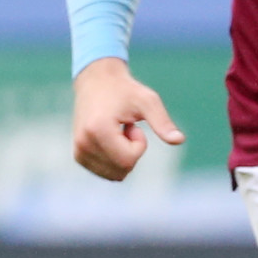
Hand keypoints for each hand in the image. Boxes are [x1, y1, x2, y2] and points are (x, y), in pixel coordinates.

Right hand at [72, 57, 183, 181]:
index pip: (128, 159)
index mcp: (97, 130)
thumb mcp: (148, 101)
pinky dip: (114, 160)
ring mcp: (79, 151)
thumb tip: (179, 140)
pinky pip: (106, 172)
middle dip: (131, 152)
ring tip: (117, 132)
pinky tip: (111, 138)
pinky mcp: (78, 156)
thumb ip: (162, 122)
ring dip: (123, 156)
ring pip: (114, 175)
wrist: (96, 82)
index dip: (139, 145)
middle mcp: (83, 143)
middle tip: (126, 128)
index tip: (134, 125)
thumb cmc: (125, 91)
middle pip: (122, 170)